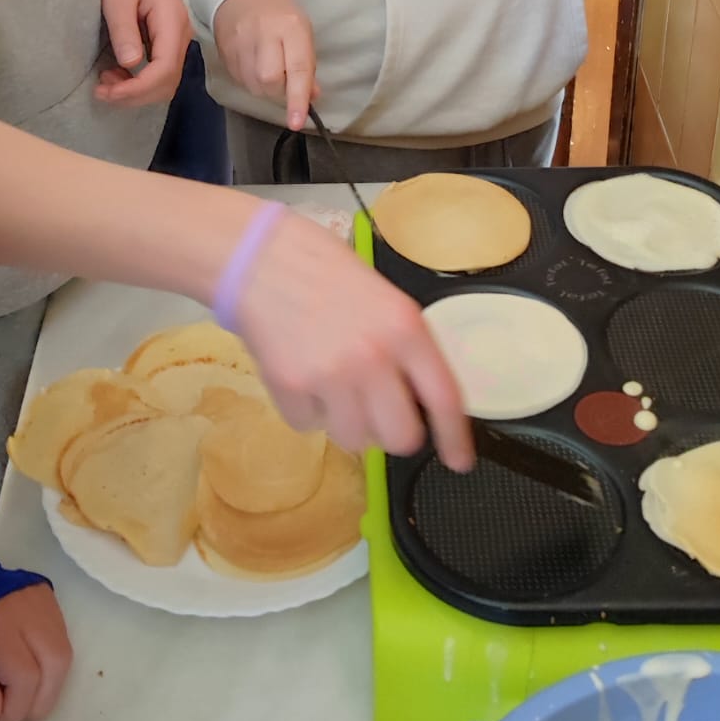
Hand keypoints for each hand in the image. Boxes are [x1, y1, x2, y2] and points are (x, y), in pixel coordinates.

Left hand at [0, 583, 72, 720]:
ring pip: (62, 666)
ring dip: (42, 690)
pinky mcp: (57, 610)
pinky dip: (46, 671)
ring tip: (14, 693)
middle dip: (30, 705)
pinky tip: (25, 674)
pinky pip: (61, 651)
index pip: (25, 680)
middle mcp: (35, 617)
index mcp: (1, 626)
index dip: (11, 710)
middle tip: (5, 710)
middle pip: (53, 676)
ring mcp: (50, 611)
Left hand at [97, 0, 190, 107]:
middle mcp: (181, 35)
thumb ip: (124, 28)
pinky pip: (159, 75)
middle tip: (101, 91)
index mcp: (172, 21)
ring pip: (165, 83)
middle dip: (135, 95)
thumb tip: (130, 63)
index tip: (108, 92)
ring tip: (106, 84)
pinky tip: (116, 76)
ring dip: (136, 92)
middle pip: (167, 82)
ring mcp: (176, 42)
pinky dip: (138, 84)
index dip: (138, 88)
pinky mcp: (167, 46)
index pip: (165, 68)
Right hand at [214, 0, 317, 128]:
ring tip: (269, 69)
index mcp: (290, 27)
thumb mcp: (301, 31)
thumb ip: (307, 64)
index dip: (297, 99)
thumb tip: (311, 96)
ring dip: (265, 88)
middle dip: (279, 92)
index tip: (298, 122)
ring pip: (253, 85)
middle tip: (285, 82)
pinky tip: (254, 66)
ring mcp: (241, 43)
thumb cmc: (277, 14)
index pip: (296, 69)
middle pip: (269, 81)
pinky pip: (240, 80)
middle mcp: (264, 34)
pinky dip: (251, 81)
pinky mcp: (225, 52)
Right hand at [235, 208, 472, 468]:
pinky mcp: (291, 388)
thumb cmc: (327, 275)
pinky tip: (299, 372)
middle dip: (389, 431)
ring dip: (344, 420)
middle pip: (399, 437)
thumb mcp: (386, 302)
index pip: (443, 397)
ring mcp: (331, 375)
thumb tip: (422, 404)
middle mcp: (374, 356)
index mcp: (406, 329)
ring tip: (329, 381)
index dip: (454, 437)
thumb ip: (407, 351)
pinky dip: (305, 409)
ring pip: (353, 439)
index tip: (459, 462)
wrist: (260, 258)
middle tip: (374, 411)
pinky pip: (308, 426)